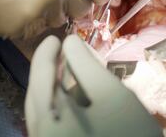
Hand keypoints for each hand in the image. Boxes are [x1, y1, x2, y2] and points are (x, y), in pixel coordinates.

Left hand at [26, 35, 161, 136]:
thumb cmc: (127, 135)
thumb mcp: (111, 94)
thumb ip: (86, 65)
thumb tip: (69, 44)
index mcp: (45, 121)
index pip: (40, 77)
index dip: (47, 53)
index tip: (57, 37)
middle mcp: (41, 134)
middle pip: (38, 96)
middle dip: (47, 71)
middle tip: (59, 52)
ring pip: (44, 112)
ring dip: (54, 90)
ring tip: (69, 73)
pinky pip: (53, 125)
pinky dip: (61, 108)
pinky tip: (78, 100)